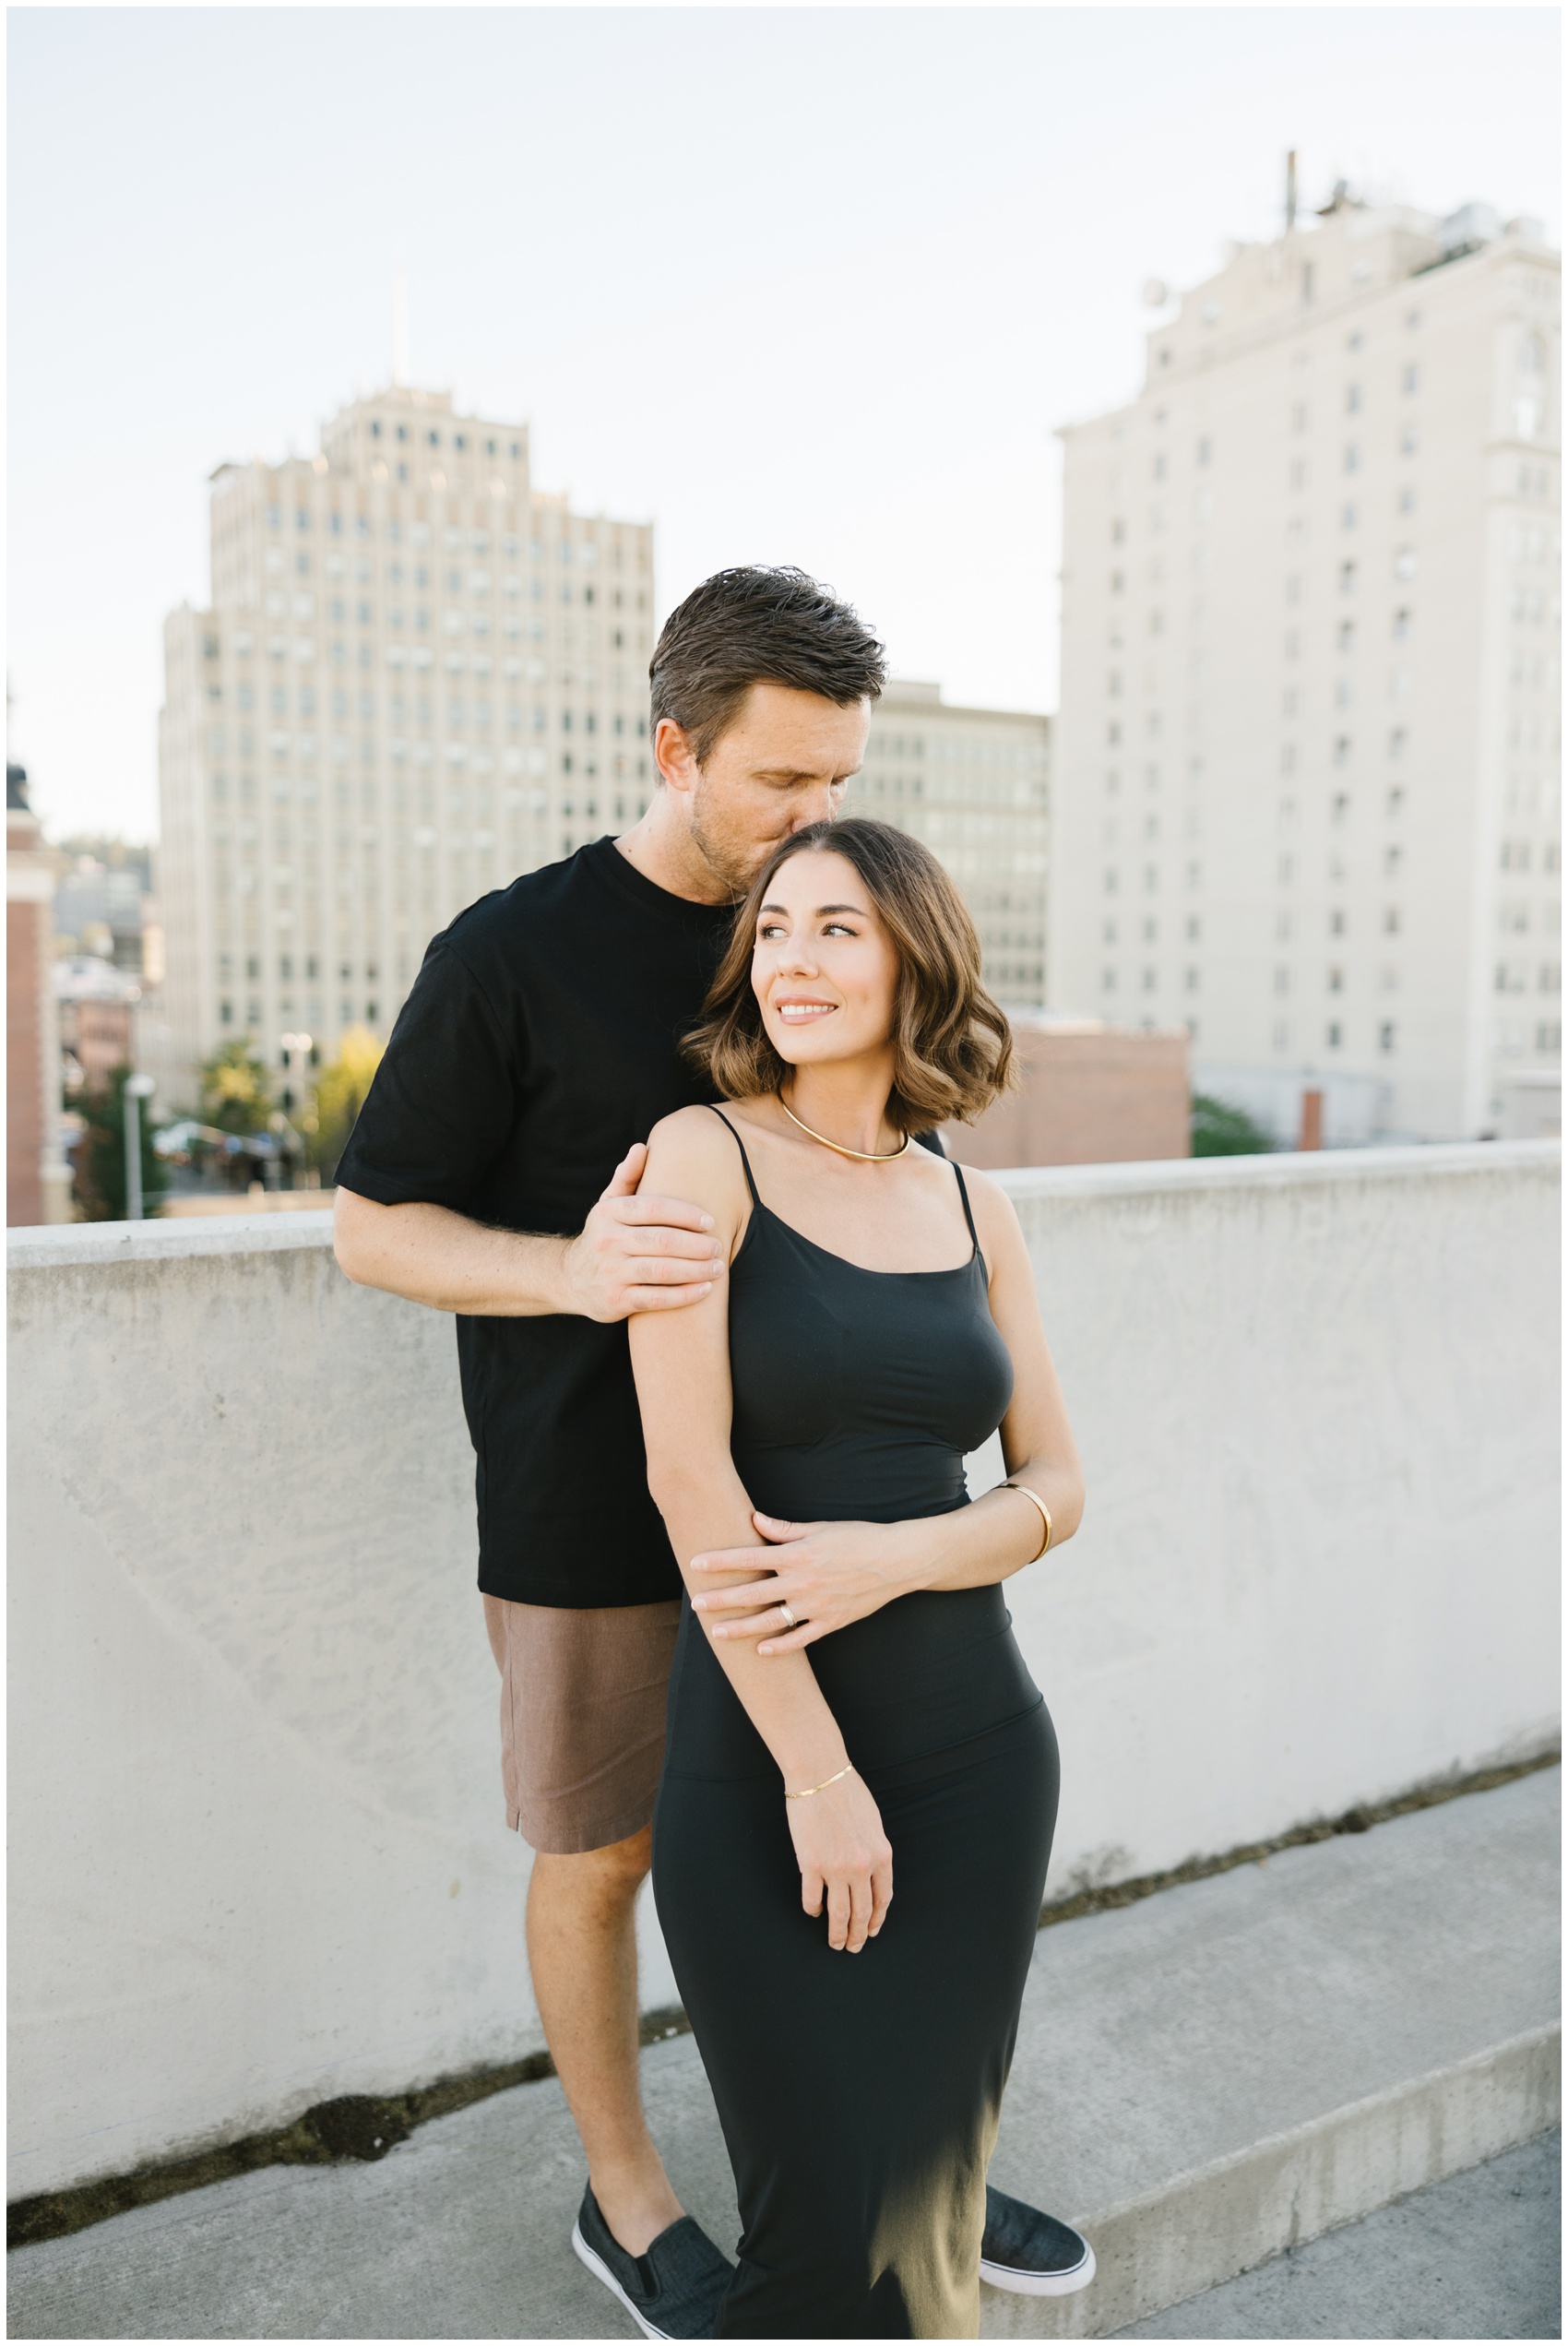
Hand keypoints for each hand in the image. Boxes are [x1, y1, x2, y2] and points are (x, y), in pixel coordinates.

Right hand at [562, 1144, 726, 1321]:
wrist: (569, 1278)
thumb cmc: (603, 1235)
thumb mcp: (608, 1204)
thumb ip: (626, 1177)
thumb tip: (642, 1148)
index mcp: (608, 1213)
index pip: (653, 1208)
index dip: (685, 1214)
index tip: (709, 1221)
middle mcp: (607, 1242)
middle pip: (662, 1241)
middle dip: (697, 1245)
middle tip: (719, 1247)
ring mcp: (611, 1273)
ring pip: (662, 1271)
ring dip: (696, 1270)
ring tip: (717, 1268)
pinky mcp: (616, 1301)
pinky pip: (657, 1299)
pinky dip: (684, 1295)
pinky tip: (705, 1289)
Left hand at [691, 1513, 929, 1652]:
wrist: (897, 1561)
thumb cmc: (858, 1538)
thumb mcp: (821, 1528)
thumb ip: (784, 1528)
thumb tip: (754, 1520)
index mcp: (799, 1554)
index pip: (750, 1558)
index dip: (721, 1561)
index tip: (696, 1563)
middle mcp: (803, 1582)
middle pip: (753, 1594)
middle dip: (722, 1599)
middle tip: (695, 1604)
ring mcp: (817, 1605)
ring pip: (771, 1621)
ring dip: (742, 1628)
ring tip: (717, 1633)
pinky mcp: (831, 1622)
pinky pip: (801, 1638)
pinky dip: (780, 1646)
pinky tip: (760, 1650)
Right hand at [786, 1769, 892, 1951]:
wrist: (820, 1774)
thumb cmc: (847, 1792)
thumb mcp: (873, 1823)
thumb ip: (874, 1851)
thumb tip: (871, 1875)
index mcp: (881, 1855)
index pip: (883, 1899)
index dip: (877, 1919)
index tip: (871, 1931)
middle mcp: (862, 1866)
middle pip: (862, 1912)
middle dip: (858, 1935)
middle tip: (853, 1948)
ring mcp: (836, 1867)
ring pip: (839, 1914)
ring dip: (837, 1933)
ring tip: (834, 1944)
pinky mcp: (811, 1864)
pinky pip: (812, 1899)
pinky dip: (813, 1910)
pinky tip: (813, 1912)